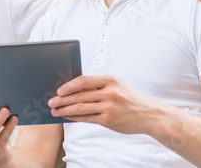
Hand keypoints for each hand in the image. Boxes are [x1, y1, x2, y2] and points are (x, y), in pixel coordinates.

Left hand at [48, 75, 164, 134]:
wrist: (150, 115)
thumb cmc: (129, 98)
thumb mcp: (117, 86)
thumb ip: (98, 86)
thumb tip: (73, 88)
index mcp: (110, 80)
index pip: (84, 80)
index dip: (69, 85)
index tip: (58, 90)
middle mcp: (109, 92)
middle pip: (79, 95)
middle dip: (62, 100)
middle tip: (50, 102)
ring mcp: (109, 107)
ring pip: (81, 108)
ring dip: (65, 110)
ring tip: (55, 111)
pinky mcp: (109, 120)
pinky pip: (87, 118)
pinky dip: (74, 118)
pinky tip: (67, 117)